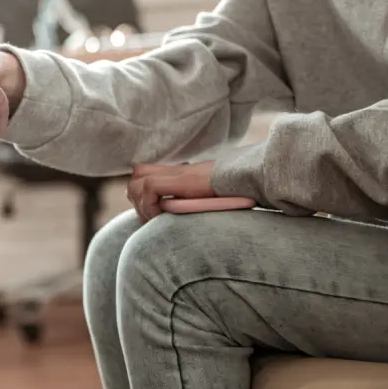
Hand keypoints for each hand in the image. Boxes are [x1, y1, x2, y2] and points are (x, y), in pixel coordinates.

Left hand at [126, 162, 254, 223]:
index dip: (139, 193)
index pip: (143, 174)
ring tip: (156, 219)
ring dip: (142, 204)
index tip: (149, 213)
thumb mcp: (207, 195)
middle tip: (150, 218)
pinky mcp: (183, 179)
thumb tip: (178, 212)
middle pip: (136, 176)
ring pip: (138, 182)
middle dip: (136, 200)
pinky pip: (150, 188)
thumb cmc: (235, 192)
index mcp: (180, 172)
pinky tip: (162, 216)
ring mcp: (179, 173)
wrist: (250, 180)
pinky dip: (150, 204)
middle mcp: (176, 169)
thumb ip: (191, 197)